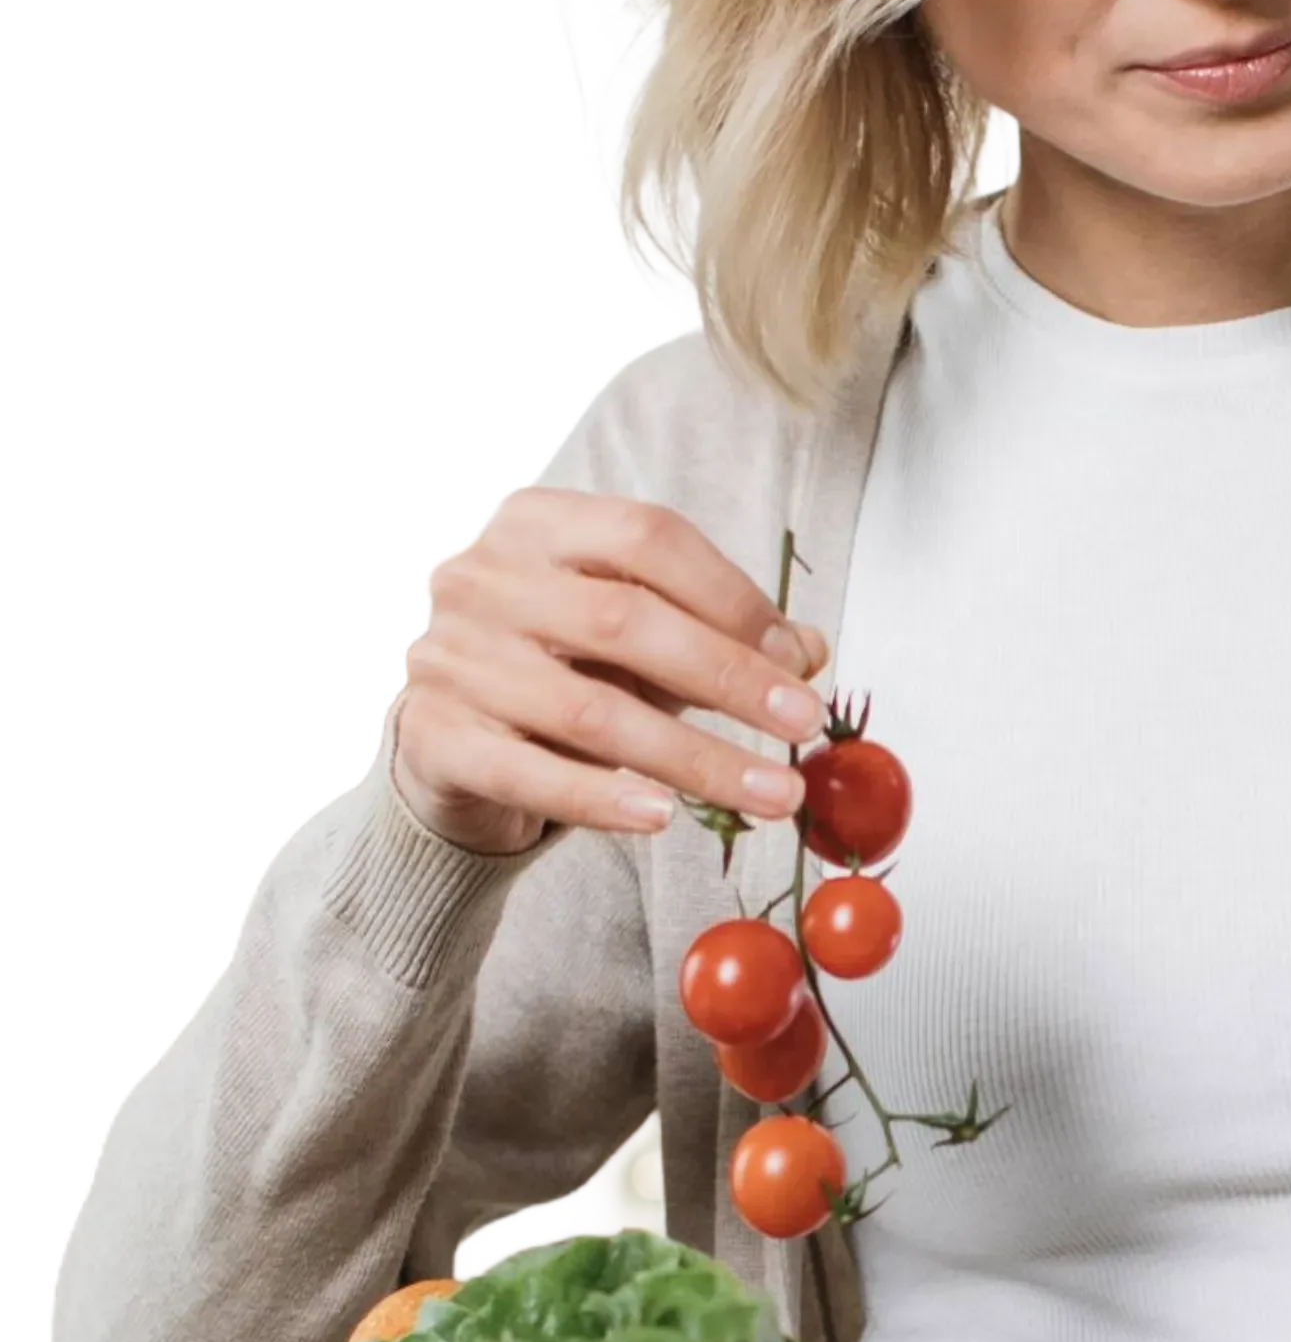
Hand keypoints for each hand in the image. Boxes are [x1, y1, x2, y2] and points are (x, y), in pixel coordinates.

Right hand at [389, 493, 831, 857]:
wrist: (455, 736)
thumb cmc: (559, 669)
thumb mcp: (643, 640)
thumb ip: (719, 635)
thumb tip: (806, 651)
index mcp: (539, 526)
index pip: (647, 538)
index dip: (732, 597)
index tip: (796, 658)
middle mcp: (483, 579)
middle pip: (624, 620)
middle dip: (729, 678)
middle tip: (802, 724)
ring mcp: (449, 656)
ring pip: (589, 710)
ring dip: (694, 758)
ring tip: (771, 793)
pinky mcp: (433, 735)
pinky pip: (529, 772)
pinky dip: (602, 798)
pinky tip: (663, 815)